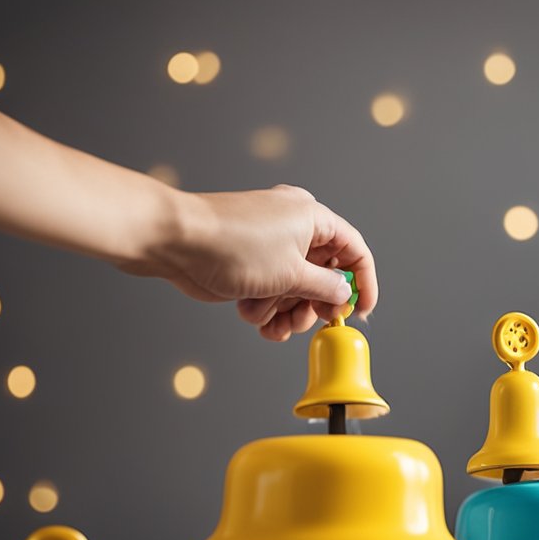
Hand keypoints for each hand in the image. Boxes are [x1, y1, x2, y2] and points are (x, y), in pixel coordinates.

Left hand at [133, 184, 378, 340]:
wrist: (176, 242)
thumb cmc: (232, 245)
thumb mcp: (293, 274)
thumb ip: (326, 288)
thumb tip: (343, 294)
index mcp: (313, 218)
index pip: (354, 251)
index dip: (362, 282)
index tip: (360, 310)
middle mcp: (295, 228)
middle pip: (324, 275)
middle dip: (313, 304)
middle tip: (308, 321)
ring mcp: (271, 245)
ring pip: (297, 288)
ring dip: (285, 311)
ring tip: (268, 319)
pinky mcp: (251, 262)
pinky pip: (272, 290)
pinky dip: (265, 307)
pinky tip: (250, 313)